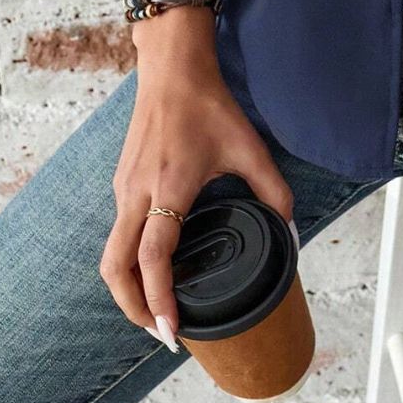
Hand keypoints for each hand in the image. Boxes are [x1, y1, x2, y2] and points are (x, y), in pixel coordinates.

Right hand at [100, 45, 294, 349]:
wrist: (172, 69)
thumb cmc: (210, 107)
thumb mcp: (250, 147)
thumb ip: (274, 191)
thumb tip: (291, 232)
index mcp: (169, 188)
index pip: (153, 258)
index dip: (159, 299)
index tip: (170, 330)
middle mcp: (137, 193)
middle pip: (115, 268)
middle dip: (133, 308)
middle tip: (161, 332)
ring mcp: (123, 188)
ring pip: (111, 254)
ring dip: (127, 288)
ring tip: (156, 310)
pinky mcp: (120, 183)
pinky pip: (116, 234)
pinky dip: (127, 262)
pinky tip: (153, 268)